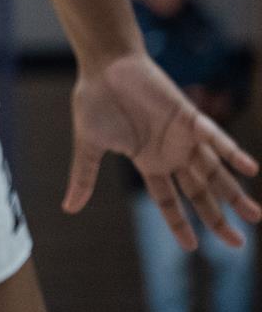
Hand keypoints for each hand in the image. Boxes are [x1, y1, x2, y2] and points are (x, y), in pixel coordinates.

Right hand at [64, 50, 261, 248]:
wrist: (104, 64)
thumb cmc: (94, 100)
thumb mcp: (88, 145)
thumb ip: (84, 177)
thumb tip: (68, 208)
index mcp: (148, 161)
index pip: (168, 199)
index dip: (180, 223)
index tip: (193, 247)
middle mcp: (171, 152)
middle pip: (199, 192)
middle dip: (218, 218)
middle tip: (238, 244)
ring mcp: (183, 136)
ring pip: (214, 170)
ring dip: (234, 192)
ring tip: (254, 216)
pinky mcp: (189, 116)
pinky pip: (216, 137)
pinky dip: (233, 152)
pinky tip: (249, 168)